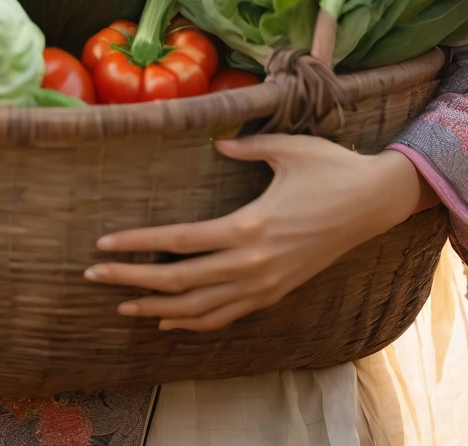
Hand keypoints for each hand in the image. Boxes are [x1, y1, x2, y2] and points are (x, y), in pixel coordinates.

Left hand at [84, 138, 435, 332]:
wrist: (374, 203)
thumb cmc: (329, 167)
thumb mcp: (285, 147)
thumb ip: (245, 148)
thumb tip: (215, 146)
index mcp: (248, 226)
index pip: (180, 242)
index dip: (138, 244)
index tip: (103, 244)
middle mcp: (252, 263)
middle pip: (180, 280)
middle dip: (132, 279)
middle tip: (93, 274)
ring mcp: (265, 284)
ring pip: (200, 307)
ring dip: (157, 307)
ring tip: (121, 302)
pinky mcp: (276, 292)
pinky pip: (227, 315)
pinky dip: (194, 321)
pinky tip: (169, 319)